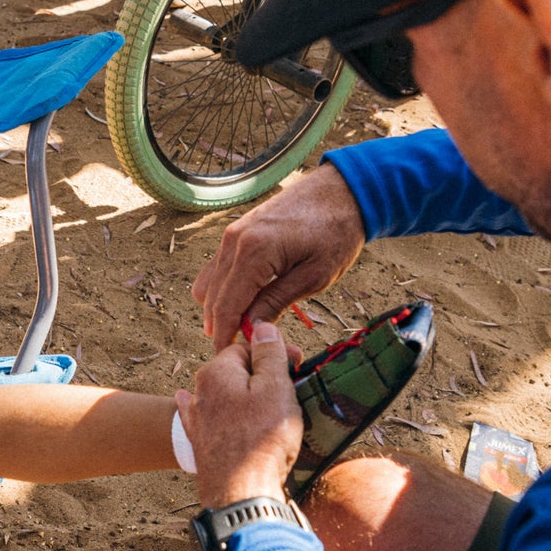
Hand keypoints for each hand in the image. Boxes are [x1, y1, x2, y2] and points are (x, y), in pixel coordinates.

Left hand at [180, 321, 302, 509]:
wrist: (241, 494)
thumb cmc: (262, 440)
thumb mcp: (275, 388)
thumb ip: (269, 355)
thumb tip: (263, 327)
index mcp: (217, 371)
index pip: (248, 347)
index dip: (275, 353)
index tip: (298, 365)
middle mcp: (200, 391)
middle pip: (236, 372)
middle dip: (263, 376)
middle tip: (291, 391)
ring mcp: (198, 419)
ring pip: (225, 396)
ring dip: (247, 397)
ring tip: (273, 413)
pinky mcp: (201, 443)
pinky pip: (212, 419)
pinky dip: (222, 414)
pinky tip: (212, 412)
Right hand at [191, 164, 367, 351]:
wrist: (341, 192)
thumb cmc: (335, 233)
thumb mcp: (313, 277)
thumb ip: (276, 301)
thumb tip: (251, 328)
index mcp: (253, 252)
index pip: (227, 306)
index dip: (225, 337)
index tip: (228, 359)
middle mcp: (234, 241)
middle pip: (212, 297)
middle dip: (221, 327)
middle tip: (240, 351)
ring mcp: (232, 234)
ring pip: (209, 283)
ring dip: (220, 308)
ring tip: (244, 328)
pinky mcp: (237, 231)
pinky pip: (217, 268)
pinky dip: (224, 289)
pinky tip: (245, 303)